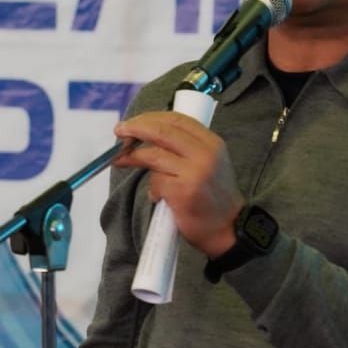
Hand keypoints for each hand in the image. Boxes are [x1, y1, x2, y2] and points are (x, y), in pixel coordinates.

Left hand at [113, 112, 243, 256]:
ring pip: (153, 155)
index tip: (132, 123)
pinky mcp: (183, 192)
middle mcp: (205, 153)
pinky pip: (156, 181)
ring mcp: (194, 172)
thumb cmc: (213, 196)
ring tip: (122, 160)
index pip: (176, 119)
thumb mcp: (209, 162)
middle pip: (161, 131)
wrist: (228, 229)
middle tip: (119, 132)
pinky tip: (158, 197)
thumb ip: (185, 147)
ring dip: (133, 157)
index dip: (149, 118)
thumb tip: (147, 133)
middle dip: (135, 128)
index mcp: (211, 142)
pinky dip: (152, 188)